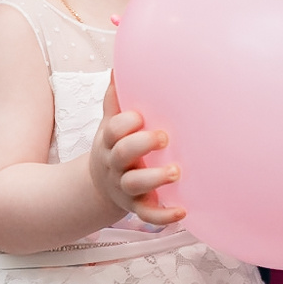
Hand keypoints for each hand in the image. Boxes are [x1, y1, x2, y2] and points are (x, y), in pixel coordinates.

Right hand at [90, 88, 185, 227]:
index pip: (114, 130)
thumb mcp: (110, 124)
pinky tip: (182, 212)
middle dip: (142, 145)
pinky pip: (147, 214)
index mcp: (111, 141)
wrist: (100, 186)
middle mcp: (115, 164)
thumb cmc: (115, 147)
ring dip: (155, 178)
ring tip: (176, 172)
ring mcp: (125, 187)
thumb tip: (118, 67)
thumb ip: (116, 100)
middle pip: (123, 154)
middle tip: (164, 137)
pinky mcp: (136, 206)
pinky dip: (163, 215)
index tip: (141, 117)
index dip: (126, 124)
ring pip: (134, 184)